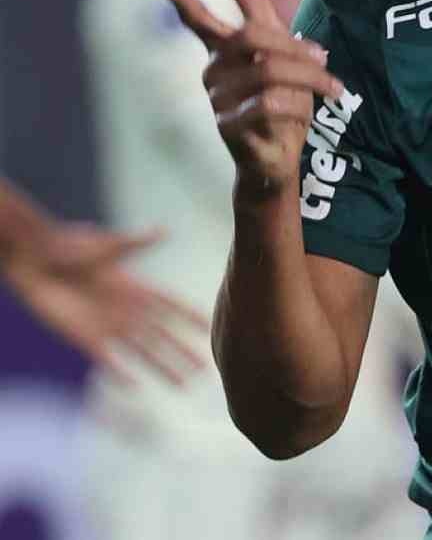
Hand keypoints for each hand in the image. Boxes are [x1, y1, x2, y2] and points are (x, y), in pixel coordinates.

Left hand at [3, 221, 208, 383]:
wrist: (35, 263)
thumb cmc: (69, 248)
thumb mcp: (107, 246)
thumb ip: (135, 244)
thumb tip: (163, 230)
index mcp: (136, 288)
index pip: (171, 305)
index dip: (190, 317)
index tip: (210, 329)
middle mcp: (127, 310)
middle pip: (162, 336)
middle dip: (183, 352)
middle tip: (204, 370)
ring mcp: (108, 326)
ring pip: (142, 352)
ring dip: (162, 369)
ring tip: (182, 386)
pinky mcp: (85, 338)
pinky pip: (108, 360)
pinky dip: (121, 373)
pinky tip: (135, 387)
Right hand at [160, 0, 342, 196]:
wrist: (278, 158)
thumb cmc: (279, 101)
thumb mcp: (277, 49)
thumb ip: (255, 5)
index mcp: (223, 52)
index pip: (201, 22)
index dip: (186, 1)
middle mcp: (214, 72)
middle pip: (252, 38)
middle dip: (295, 44)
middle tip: (325, 55)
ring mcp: (218, 100)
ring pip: (269, 70)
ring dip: (309, 77)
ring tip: (333, 87)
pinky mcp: (230, 127)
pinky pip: (268, 104)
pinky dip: (297, 104)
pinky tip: (309, 110)